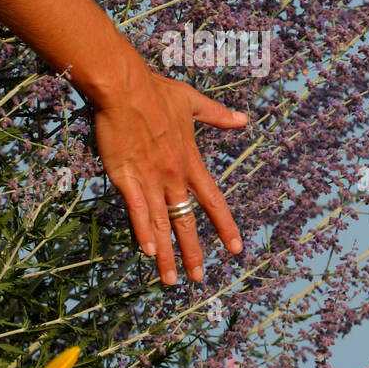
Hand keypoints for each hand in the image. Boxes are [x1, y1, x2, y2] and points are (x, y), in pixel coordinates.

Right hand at [92, 63, 247, 284]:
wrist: (124, 86)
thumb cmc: (155, 91)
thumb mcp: (192, 102)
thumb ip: (218, 115)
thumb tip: (244, 119)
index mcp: (190, 161)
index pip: (213, 201)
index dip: (225, 226)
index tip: (236, 249)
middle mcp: (173, 176)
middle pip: (187, 221)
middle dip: (193, 252)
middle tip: (198, 278)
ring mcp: (150, 179)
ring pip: (162, 224)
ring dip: (168, 254)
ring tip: (171, 281)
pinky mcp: (126, 177)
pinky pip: (137, 210)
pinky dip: (143, 231)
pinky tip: (149, 253)